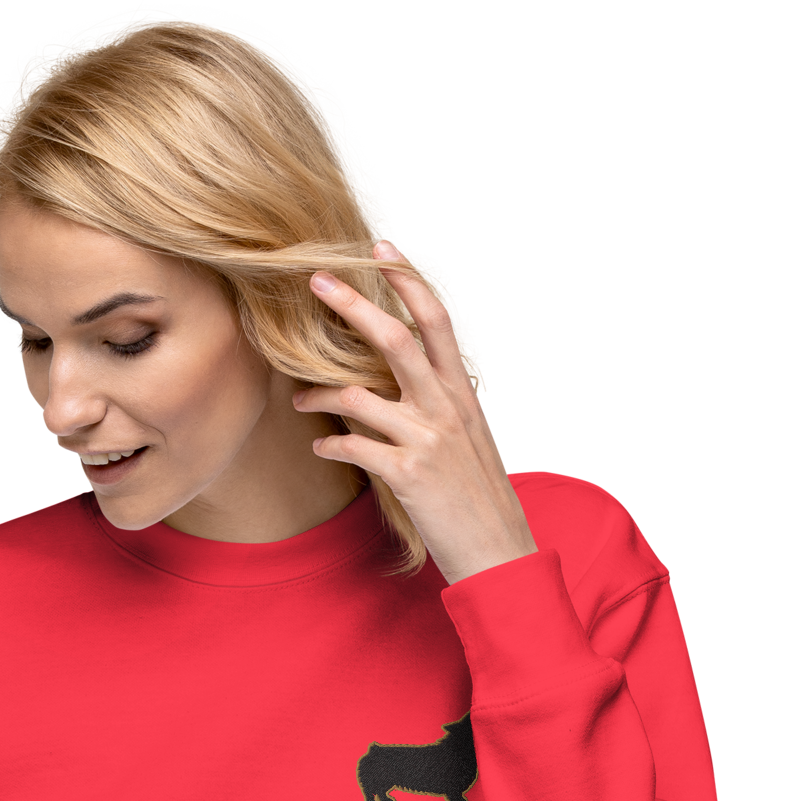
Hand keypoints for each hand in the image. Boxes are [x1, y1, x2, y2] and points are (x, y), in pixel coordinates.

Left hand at [295, 240, 538, 585]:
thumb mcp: (476, 441)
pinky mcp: (407, 476)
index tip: (383, 247)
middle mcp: (447, 408)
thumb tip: (439, 379)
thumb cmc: (483, 500)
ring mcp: (427, 441)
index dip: (409, 280)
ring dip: (320, 393)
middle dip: (353, 305)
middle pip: (395, 338)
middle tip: (317, 280)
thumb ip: (453, 405)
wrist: (500, 553)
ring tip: (300, 398)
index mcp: (462, 394)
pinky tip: (320, 448)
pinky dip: (331, 445)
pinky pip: (354, 447)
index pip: (437, 320)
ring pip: (360, 395)